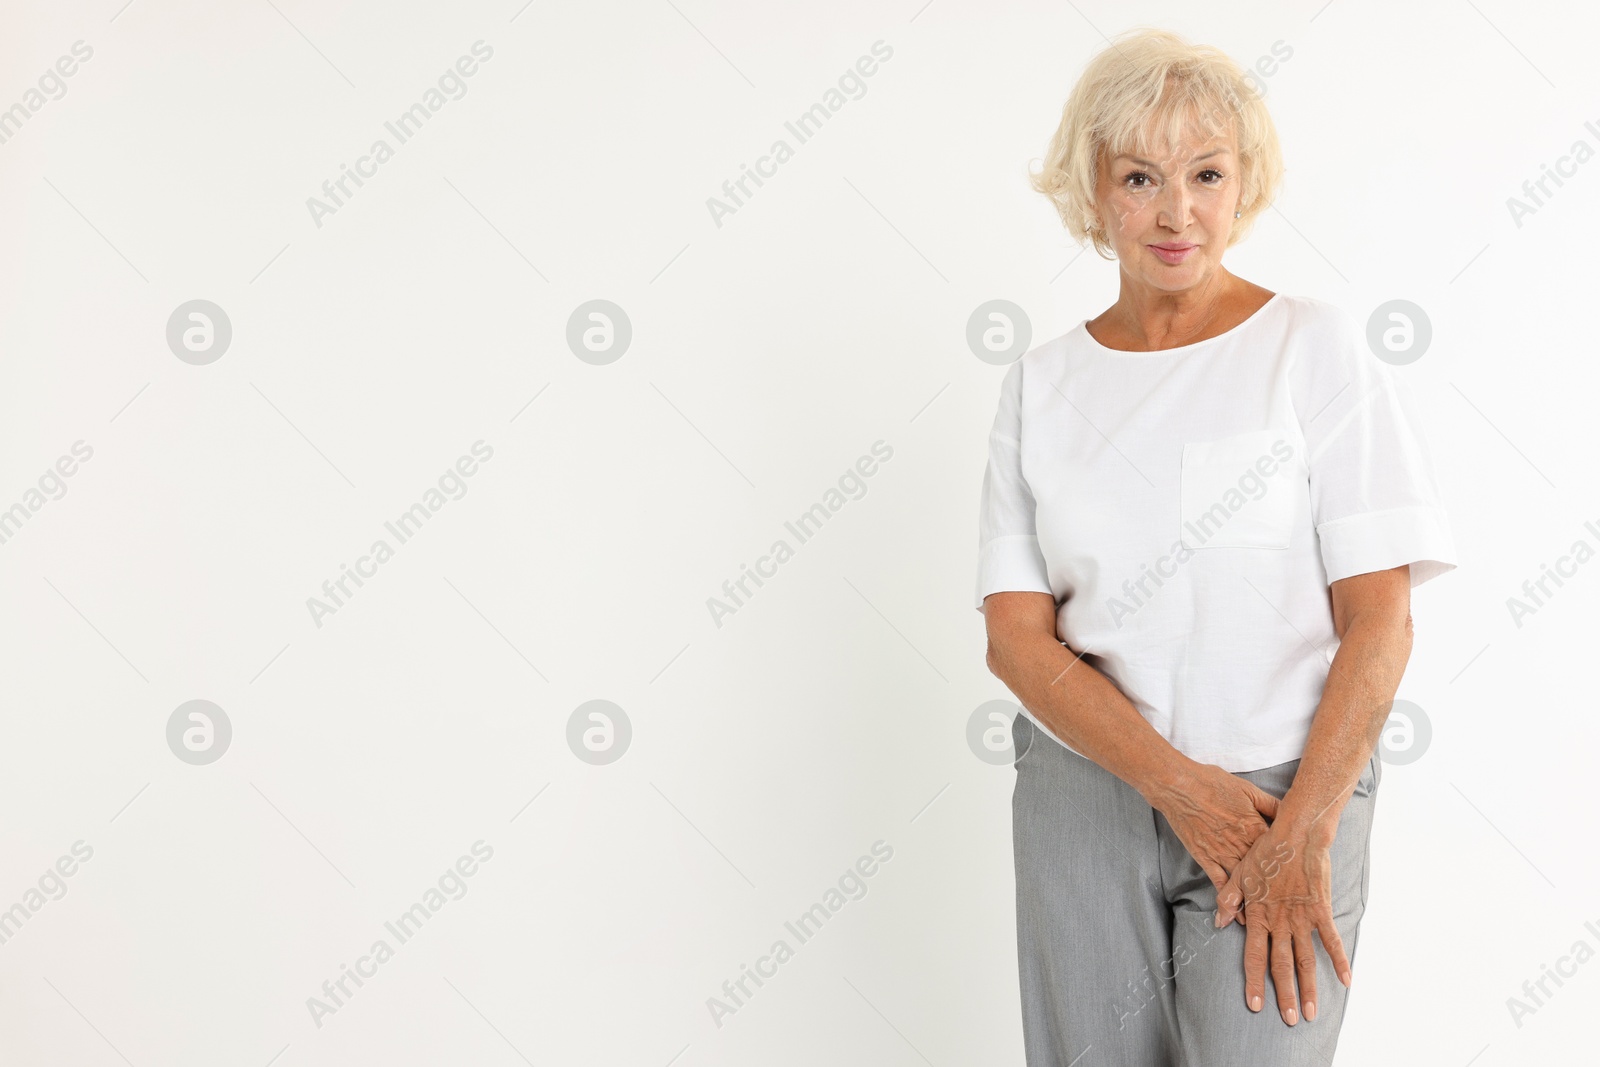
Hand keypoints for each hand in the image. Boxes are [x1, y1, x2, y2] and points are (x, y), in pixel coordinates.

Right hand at [1150, 761, 1280, 915]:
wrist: (1179, 786)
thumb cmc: (1212, 782)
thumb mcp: (1247, 788)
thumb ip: (1269, 804)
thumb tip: (1290, 812)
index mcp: (1255, 826)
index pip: (1279, 852)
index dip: (1291, 866)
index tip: (1302, 880)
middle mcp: (1242, 844)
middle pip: (1265, 872)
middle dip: (1278, 892)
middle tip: (1291, 912)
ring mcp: (1223, 853)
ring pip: (1244, 883)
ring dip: (1255, 903)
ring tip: (1267, 922)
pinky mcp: (1205, 857)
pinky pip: (1220, 883)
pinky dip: (1228, 900)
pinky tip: (1234, 915)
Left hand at [1214, 825, 1350, 1024]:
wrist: (1295, 834)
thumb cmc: (1266, 851)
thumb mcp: (1239, 873)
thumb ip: (1229, 899)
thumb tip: (1219, 923)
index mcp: (1258, 915)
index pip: (1253, 956)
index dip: (1254, 982)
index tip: (1254, 1005)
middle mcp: (1279, 921)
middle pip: (1281, 965)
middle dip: (1284, 995)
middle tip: (1288, 1020)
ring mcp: (1302, 917)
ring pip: (1306, 960)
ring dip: (1309, 988)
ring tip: (1310, 1012)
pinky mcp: (1321, 909)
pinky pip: (1332, 940)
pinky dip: (1339, 960)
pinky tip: (1346, 981)